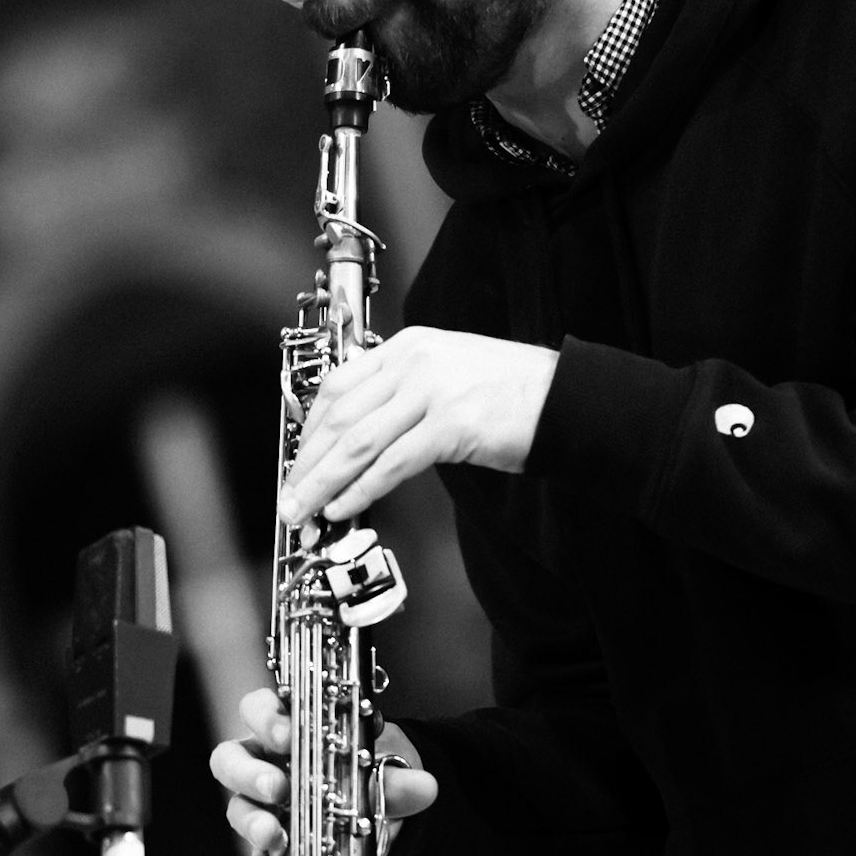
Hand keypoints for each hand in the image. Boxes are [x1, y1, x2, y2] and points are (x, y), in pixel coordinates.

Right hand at [209, 685, 437, 855]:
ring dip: (252, 822)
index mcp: (286, 728)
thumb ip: (399, 778)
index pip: (257, 709)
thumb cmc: (367, 770)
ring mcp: (261, 804)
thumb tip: (425, 787)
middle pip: (229, 759)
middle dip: (248, 773)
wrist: (380, 806)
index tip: (288, 735)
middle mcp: (264, 762)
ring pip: (236, 806)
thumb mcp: (385, 770)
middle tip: (278, 788)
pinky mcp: (268, 843)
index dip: (265, 719)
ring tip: (274, 837)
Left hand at [277, 326, 557, 526]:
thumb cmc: (513, 395)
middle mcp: (415, 363)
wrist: (566, 401)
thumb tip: (359, 437)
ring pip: (358, 442)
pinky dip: (360, 489)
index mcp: (410, 346)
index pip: (339, 385)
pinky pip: (391, 464)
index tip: (297, 460)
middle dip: (307, 462)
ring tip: (303, 509)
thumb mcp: (448, 374)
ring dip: (322, 481)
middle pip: (340, 416)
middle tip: (288, 494)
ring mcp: (433, 392)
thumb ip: (404, 392)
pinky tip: (342, 506)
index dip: (308, 428)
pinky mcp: (451, 425)